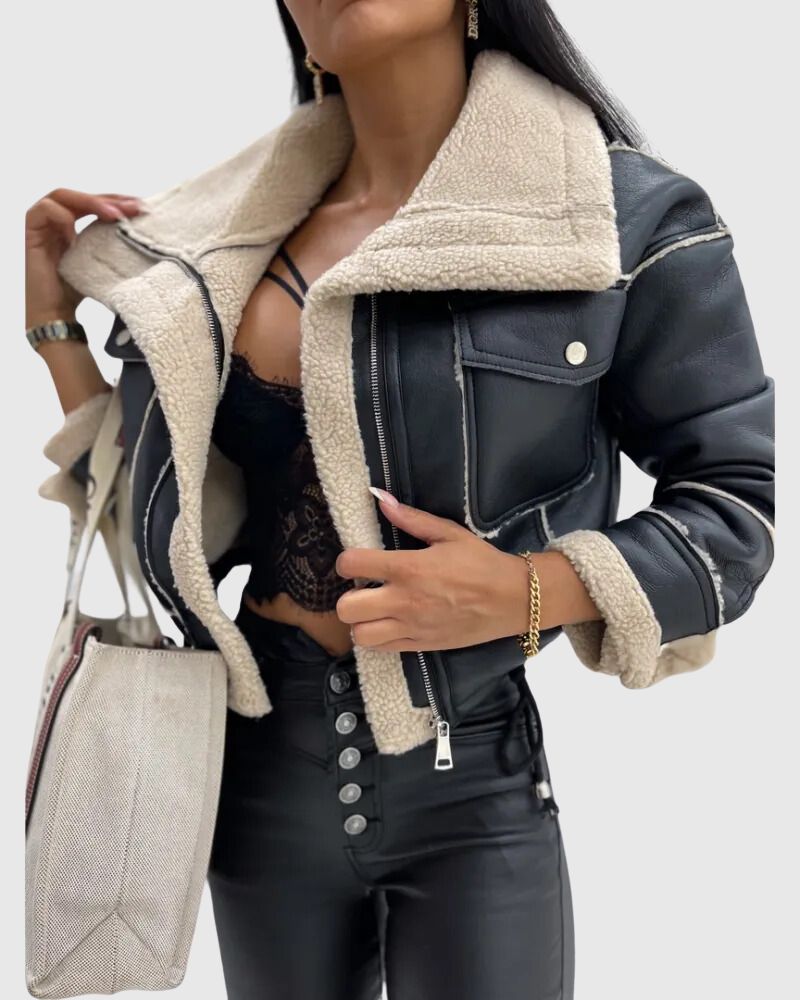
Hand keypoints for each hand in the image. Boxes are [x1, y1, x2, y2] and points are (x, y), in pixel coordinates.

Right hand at [25, 188, 144, 328]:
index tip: (140, 206)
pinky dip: (62, 218)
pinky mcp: (31, 233)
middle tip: (133, 208)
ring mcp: (43, 225)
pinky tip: (77, 238)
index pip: (94, 201)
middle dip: (109, 199)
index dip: (117, 200)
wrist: (58, 313)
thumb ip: (114, 243)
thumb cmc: (79, 290)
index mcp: (74, 224)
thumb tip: (145, 232)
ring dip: (89, 202)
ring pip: (62, 196)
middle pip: (81, 195)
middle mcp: (57, 220)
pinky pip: (44, 211)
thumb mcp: (104, 262)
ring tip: (113, 217)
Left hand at [334, 487, 536, 651]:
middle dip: (348, 595)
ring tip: (373, 609)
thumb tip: (380, 497)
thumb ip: (411, 518)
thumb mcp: (449, 533)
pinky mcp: (420, 645)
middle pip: (347, 608)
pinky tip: (389, 623)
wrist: (513, 600)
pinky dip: (377, 638)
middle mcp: (404, 601)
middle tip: (363, 587)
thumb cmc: (482, 563)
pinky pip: (382, 649)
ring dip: (360, 621)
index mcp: (409, 568)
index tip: (357, 559)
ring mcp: (411, 627)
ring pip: (359, 635)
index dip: (347, 560)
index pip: (352, 564)